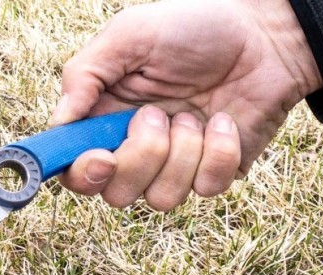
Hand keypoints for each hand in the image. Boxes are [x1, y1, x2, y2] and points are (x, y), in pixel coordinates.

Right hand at [53, 0, 321, 210]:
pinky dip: (218, 151)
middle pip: (115, 195)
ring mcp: (177, 165)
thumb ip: (84, 75)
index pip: (75, 168)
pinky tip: (224, 121)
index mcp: (106, 118)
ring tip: (195, 113)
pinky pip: (206, 187)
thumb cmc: (194, 27)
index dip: (81, 174)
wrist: (264, 35)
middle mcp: (137, 149)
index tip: (100, 158)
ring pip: (161, 199)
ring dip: (181, 152)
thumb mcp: (129, 35)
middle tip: (157, 115)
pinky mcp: (215, 172)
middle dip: (139, 158)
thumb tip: (58, 122)